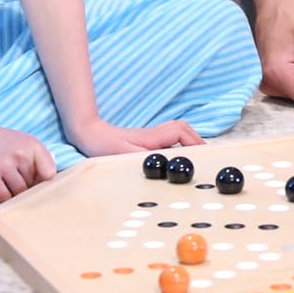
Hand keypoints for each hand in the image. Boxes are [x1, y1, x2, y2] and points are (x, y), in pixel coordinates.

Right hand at [0, 117, 57, 200]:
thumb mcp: (18, 140)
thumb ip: (35, 157)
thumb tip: (49, 180)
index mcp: (32, 144)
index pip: (49, 174)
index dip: (41, 181)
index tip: (33, 181)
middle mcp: (21, 154)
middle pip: (32, 185)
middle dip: (24, 187)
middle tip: (10, 179)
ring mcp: (5, 166)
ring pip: (19, 194)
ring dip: (12, 193)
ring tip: (2, 182)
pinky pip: (4, 198)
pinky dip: (1, 198)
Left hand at [68, 117, 201, 157]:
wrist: (89, 134)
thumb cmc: (104, 147)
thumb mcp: (125, 156)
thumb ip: (146, 160)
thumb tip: (165, 163)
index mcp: (152, 137)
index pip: (181, 132)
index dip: (194, 142)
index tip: (201, 155)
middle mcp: (155, 134)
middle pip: (184, 129)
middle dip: (197, 140)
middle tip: (203, 157)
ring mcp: (151, 136)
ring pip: (178, 131)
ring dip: (189, 141)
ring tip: (195, 157)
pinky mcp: (147, 140)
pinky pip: (170, 137)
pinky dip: (179, 143)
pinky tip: (176, 156)